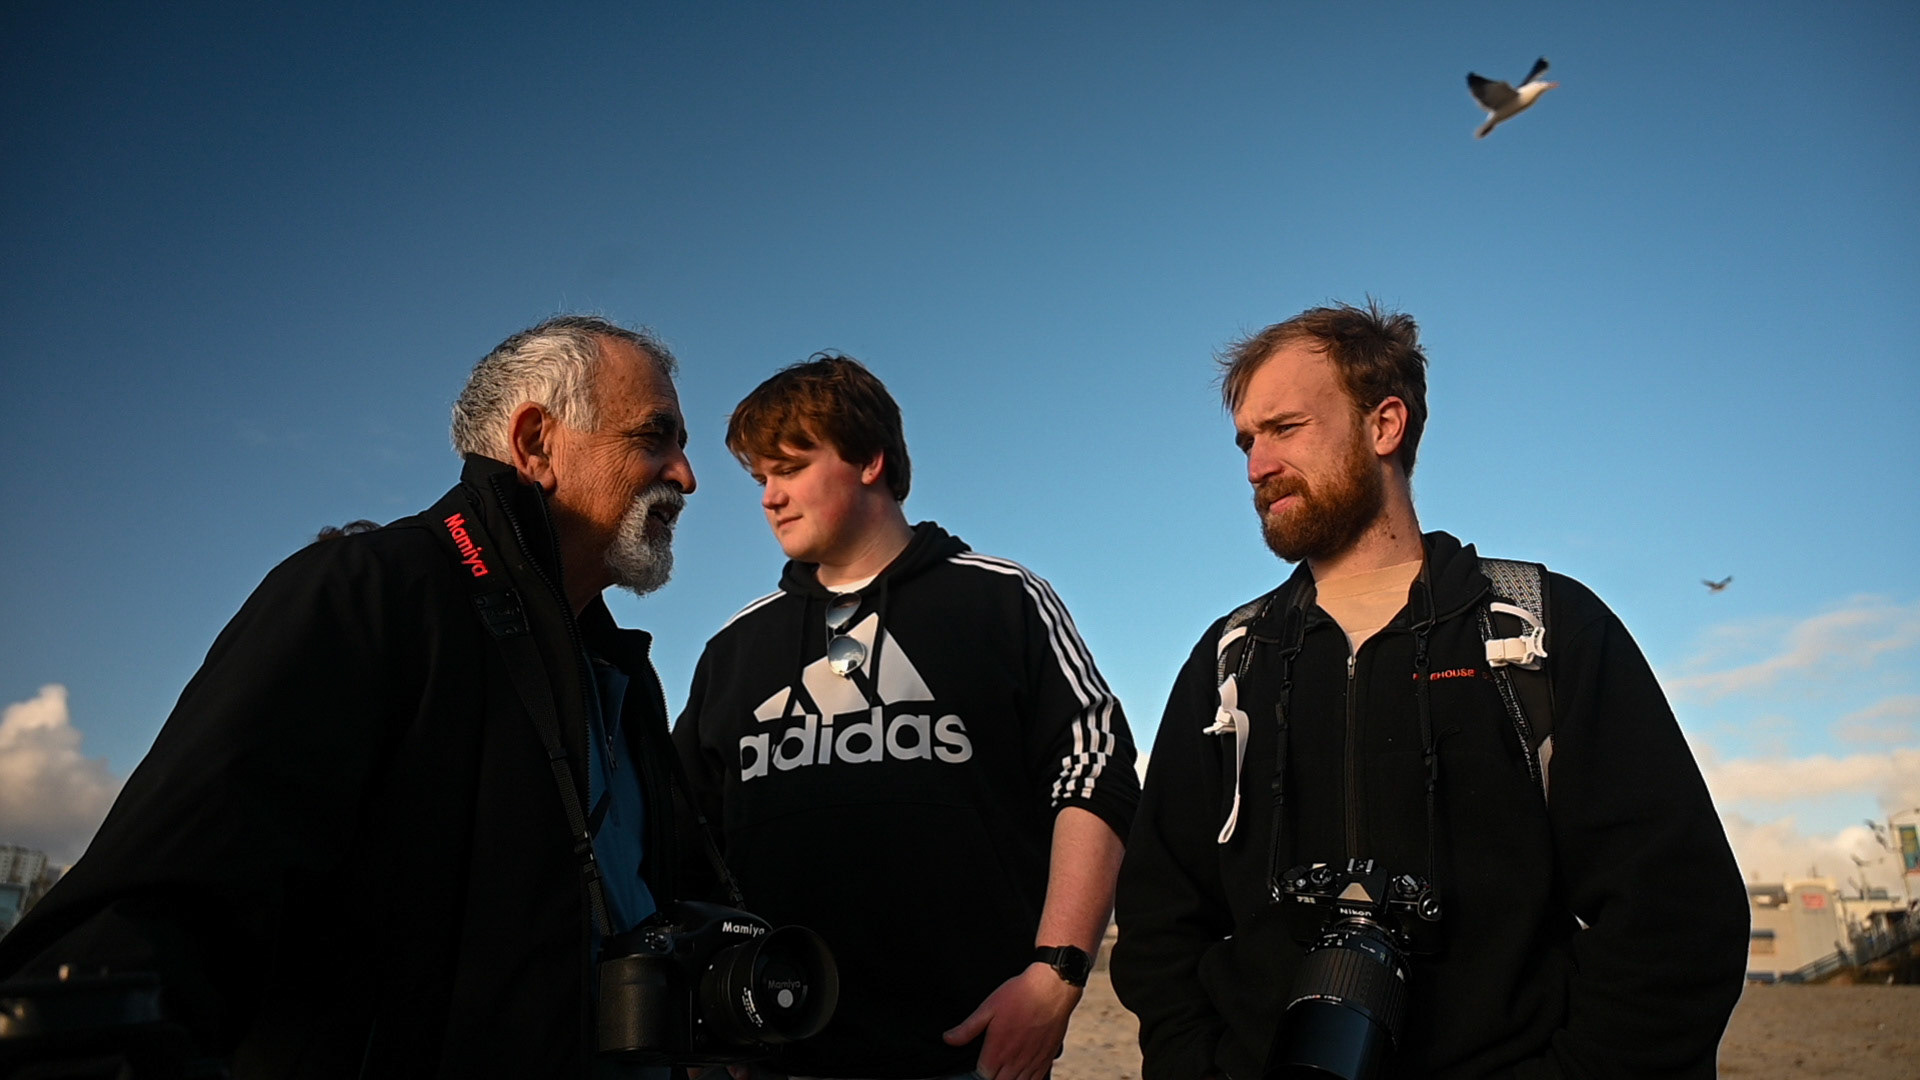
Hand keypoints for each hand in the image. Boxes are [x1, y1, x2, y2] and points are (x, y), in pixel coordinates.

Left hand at [942, 963, 1082, 1079]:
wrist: (1052, 988)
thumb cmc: (1019, 995)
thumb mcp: (988, 1008)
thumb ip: (967, 1028)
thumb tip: (948, 1039)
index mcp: (997, 1051)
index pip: (982, 1077)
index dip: (977, 1074)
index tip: (977, 1067)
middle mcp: (1015, 1062)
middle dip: (992, 1078)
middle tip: (990, 1068)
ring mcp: (1032, 1062)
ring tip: (1003, 1072)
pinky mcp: (1046, 1059)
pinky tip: (1021, 1075)